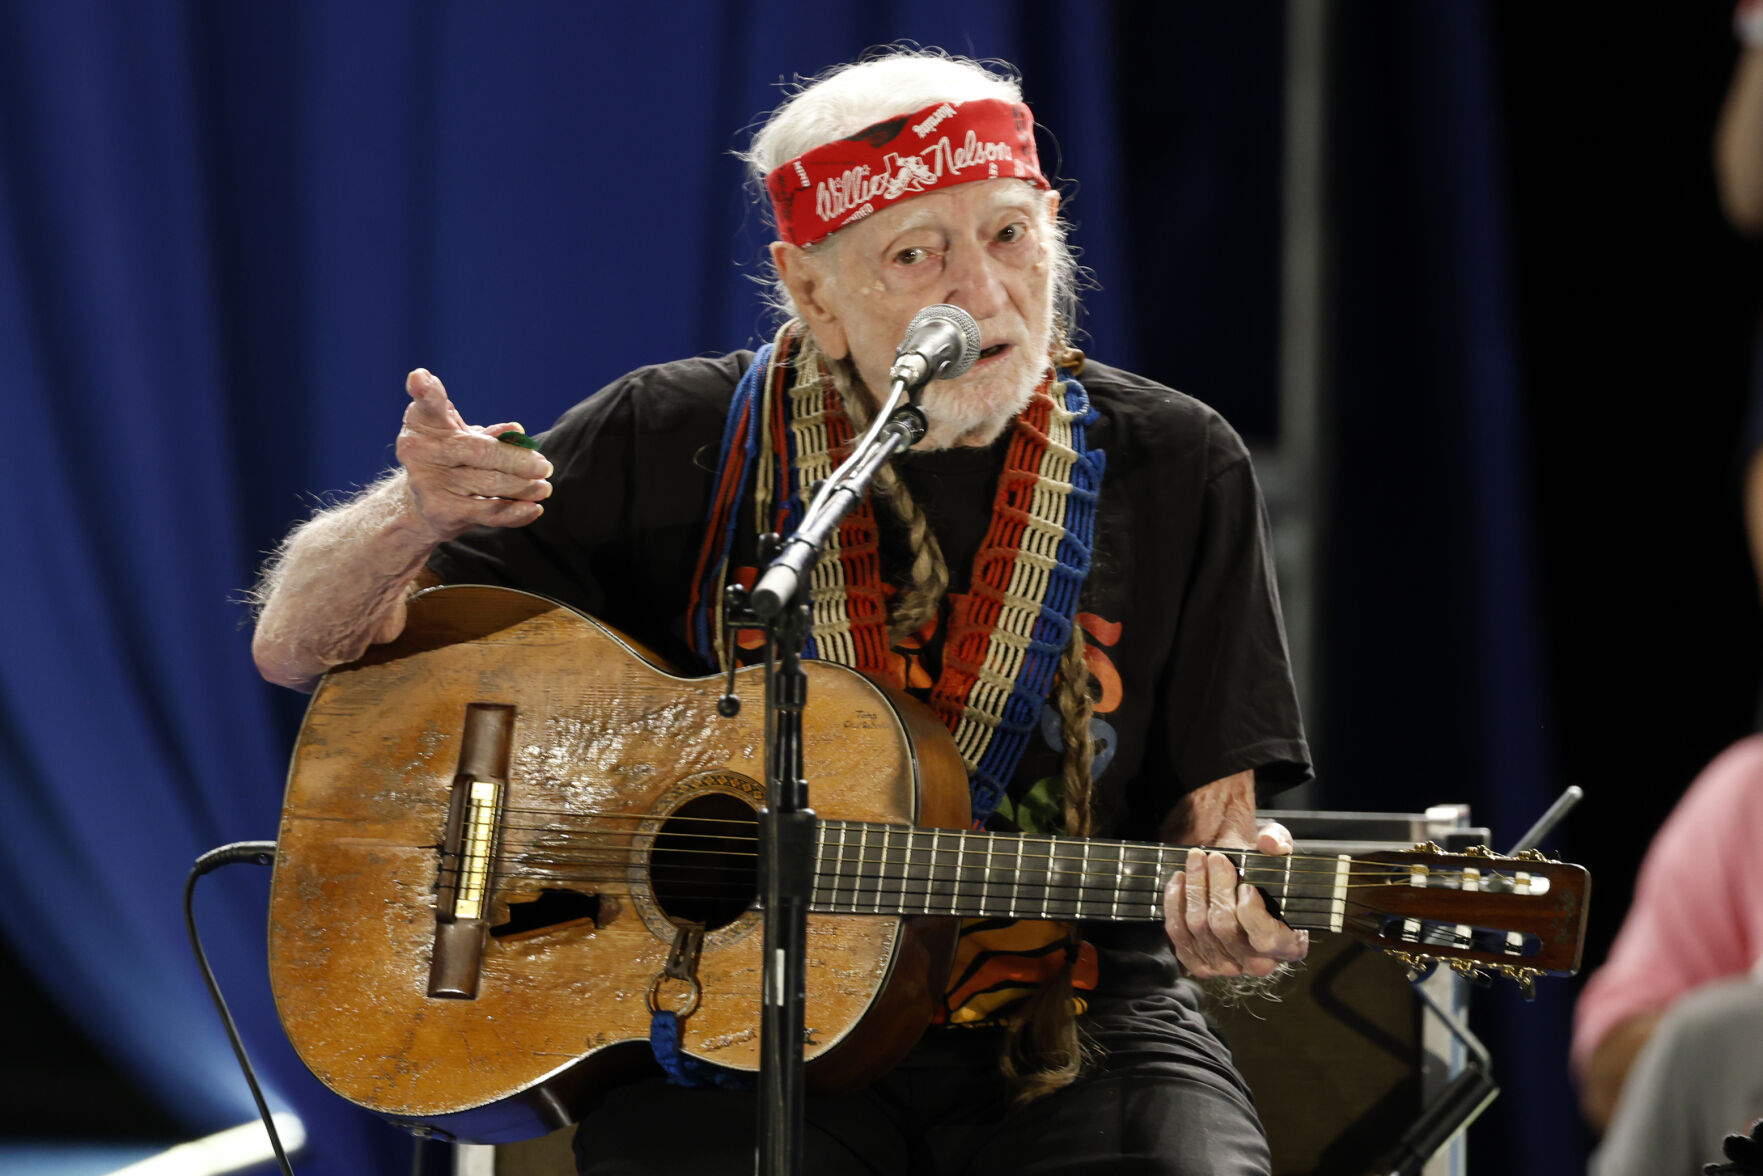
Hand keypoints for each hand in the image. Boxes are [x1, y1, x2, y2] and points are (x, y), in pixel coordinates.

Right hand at [396, 368, 552, 540]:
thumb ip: (488, 432)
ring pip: (489, 483)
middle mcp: (419, 450)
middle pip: (480, 450)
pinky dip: (515, 511)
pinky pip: (487, 512)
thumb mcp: (463, 437)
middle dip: (517, 460)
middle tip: (544, 466)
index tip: (420, 378)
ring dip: (523, 486)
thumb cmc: (450, 459)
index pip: (428, 404)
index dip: (425, 391)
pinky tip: (533, 508)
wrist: (418, 505)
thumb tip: (516, 431)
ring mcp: (427, 482)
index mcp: (423, 422)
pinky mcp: (440, 511)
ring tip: (544, 486)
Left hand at [1163, 821, 1308, 978]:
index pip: (1265, 940)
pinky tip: (1180, 880)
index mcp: (1288, 946)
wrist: (1238, 887)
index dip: (1252, 912)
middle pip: (1224, 927)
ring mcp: (1226, 966)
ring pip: (1199, 926)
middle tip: (1215, 857)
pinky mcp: (1198, 961)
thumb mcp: (1279, 852)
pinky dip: (1175, 902)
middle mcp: (1257, 963)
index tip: (1246, 884)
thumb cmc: (1265, 875)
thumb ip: (1280, 842)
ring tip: (1196, 859)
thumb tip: (1269, 843)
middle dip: (1217, 887)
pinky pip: (1178, 933)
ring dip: (1194, 887)